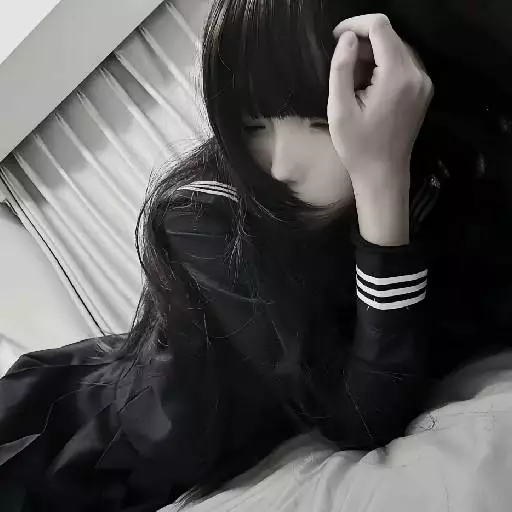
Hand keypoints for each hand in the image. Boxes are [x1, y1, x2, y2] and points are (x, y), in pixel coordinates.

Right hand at [328, 14, 433, 244]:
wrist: (383, 175)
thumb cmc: (358, 147)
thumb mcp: (339, 109)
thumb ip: (341, 69)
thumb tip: (347, 39)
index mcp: (398, 76)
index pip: (380, 27)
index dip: (355, 25)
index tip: (336, 38)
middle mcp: (417, 73)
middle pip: (390, 37)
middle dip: (363, 44)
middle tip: (343, 71)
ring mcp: (423, 83)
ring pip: (396, 49)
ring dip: (372, 56)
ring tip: (353, 83)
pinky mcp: (422, 91)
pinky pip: (403, 65)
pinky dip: (383, 67)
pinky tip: (368, 87)